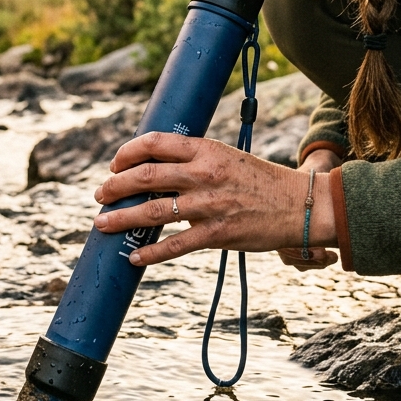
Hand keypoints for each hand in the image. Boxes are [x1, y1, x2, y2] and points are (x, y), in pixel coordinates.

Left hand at [91, 132, 335, 265]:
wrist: (300, 205)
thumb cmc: (260, 180)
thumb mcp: (226, 158)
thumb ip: (194, 161)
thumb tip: (156, 170)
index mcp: (206, 149)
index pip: (155, 143)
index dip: (127, 153)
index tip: (115, 164)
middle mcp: (204, 174)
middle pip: (146, 175)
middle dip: (115, 186)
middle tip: (100, 195)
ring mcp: (210, 205)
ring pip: (153, 210)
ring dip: (121, 218)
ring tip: (101, 224)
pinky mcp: (218, 233)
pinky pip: (175, 245)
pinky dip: (150, 252)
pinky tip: (134, 257)